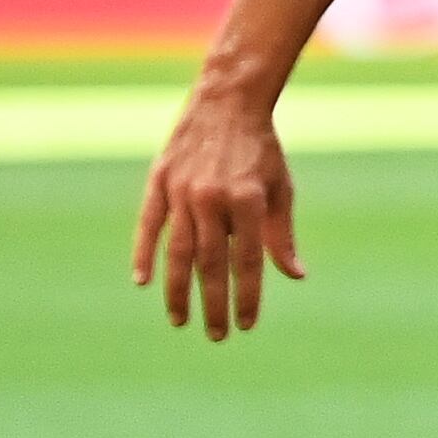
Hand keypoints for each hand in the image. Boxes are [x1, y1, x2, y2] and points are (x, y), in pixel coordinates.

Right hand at [133, 83, 302, 339]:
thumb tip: (295, 276)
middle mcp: (213, 198)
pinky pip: (148, 225)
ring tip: (180, 321)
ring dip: (178, 291)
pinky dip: (143, 254)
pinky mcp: (159, 181)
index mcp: (250, 201)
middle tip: (217, 336)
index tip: (247, 324)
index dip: (248, 296)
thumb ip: (282, 235)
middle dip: (214, 304)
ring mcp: (182, 191)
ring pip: (177, 252)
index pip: (247, 262)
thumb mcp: (281, 189)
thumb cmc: (262, 150)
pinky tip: (143, 282)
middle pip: (211, 264)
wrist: (228, 102)